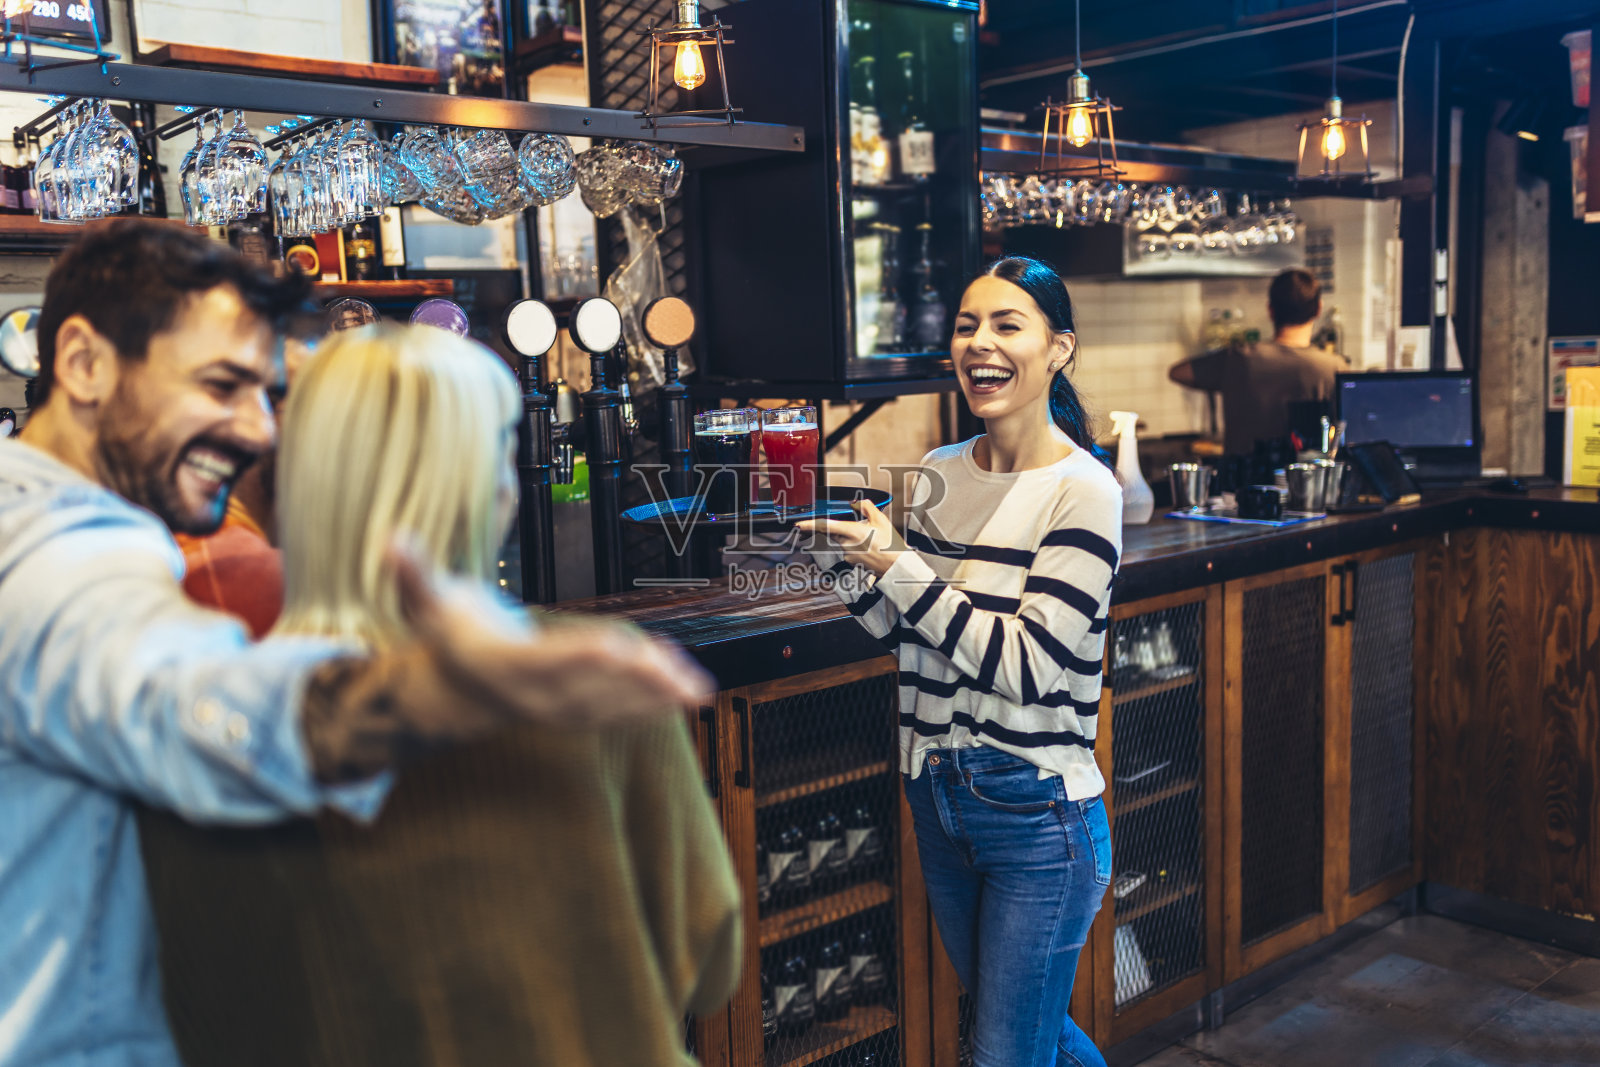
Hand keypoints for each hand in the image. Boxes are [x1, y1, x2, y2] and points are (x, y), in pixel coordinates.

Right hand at [389, 540, 714, 725]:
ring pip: (614, 704)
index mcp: (506, 663)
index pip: (551, 659)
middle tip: (679, 673)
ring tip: (696, 687)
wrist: (458, 688)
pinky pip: (620, 711)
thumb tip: (391, 537)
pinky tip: (690, 693)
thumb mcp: (428, 601)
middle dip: (637, 680)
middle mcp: (537, 693)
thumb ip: (413, 571)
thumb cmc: (451, 632)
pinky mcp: (579, 712)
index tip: (620, 648)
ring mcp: (560, 708)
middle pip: (593, 686)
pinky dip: (655, 704)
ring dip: (657, 696)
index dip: (586, 654)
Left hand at [795, 498, 904, 577]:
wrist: (895, 566)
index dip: (809, 525)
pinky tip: (870, 547)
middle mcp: (846, 544)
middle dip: (842, 527)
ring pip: (842, 540)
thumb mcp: (881, 519)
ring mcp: (847, 554)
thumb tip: (855, 502)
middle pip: (835, 532)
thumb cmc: (890, 544)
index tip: (798, 524)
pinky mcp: (851, 561)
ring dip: (852, 536)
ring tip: (872, 539)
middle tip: (862, 529)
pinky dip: (856, 546)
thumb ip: (866, 507)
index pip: (825, 526)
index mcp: (851, 532)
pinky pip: (848, 549)